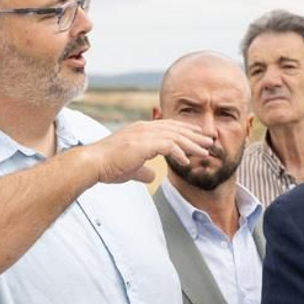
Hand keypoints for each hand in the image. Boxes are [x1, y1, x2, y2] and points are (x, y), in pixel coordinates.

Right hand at [81, 120, 213, 183]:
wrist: (94, 163)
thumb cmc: (108, 166)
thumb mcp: (130, 168)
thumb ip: (142, 171)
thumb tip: (151, 177)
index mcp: (141, 130)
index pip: (169, 127)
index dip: (185, 131)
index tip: (198, 137)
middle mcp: (144, 128)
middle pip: (176, 129)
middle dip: (195, 136)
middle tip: (210, 141)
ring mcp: (144, 134)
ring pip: (176, 136)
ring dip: (192, 144)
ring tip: (206, 151)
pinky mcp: (144, 143)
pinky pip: (169, 145)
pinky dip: (179, 153)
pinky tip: (187, 161)